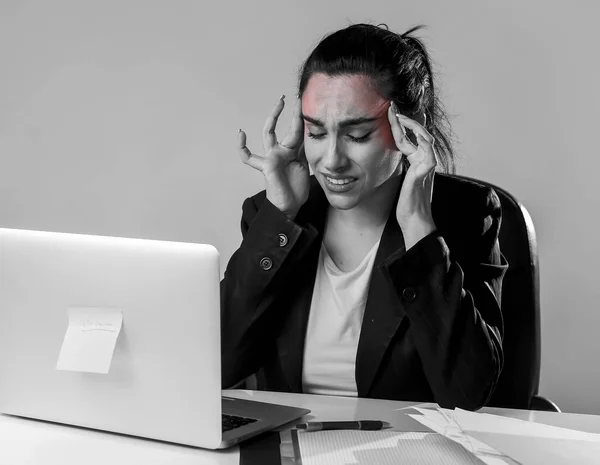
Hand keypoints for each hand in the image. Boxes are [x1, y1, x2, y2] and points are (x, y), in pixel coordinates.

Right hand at [238, 95, 309, 219]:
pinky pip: (249, 157)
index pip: (296, 130)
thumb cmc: (296, 189)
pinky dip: (242, 147)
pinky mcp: (266, 166)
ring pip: (269, 133)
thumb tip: (313, 134)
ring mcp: (272, 157)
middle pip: (284, 126)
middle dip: (286, 112)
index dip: (300, 118)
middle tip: (289, 97)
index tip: (304, 104)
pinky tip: (241, 134)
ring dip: (273, 117)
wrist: (289, 206)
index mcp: (291, 151)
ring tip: (279, 103)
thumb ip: (306, 151)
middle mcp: (280, 151)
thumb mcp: (306, 165)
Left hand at [387, 102, 437, 249]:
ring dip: (410, 124)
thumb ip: (398, 168)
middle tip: (391, 107)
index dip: (400, 126)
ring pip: (423, 136)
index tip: (389, 113)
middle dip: (405, 119)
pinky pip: (426, 149)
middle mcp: (425, 160)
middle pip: (417, 133)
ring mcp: (428, 164)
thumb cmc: (406, 203)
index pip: (409, 138)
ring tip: (396, 115)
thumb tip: (383, 159)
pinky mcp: (427, 169)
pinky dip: (419, 138)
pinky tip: (408, 130)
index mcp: (418, 161)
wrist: (414, 219)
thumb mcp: (400, 180)